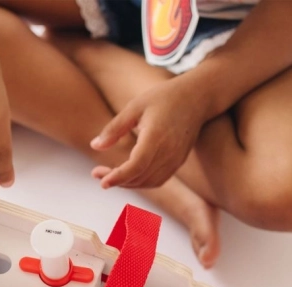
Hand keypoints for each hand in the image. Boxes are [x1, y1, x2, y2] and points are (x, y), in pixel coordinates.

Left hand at [90, 78, 206, 188]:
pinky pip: (157, 180)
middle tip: (97, 174)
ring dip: (128, 183)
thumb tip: (94, 145)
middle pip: (140, 177)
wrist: (197, 98)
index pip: (136, 166)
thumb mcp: (135, 107)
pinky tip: (128, 175)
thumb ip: (114, 128)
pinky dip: (141, 182)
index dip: (118, 177)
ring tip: (110, 175)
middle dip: (117, 181)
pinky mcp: (178, 163)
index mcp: (156, 137)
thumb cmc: (164, 98)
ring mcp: (175, 160)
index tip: (102, 181)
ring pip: (148, 182)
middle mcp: (168, 153)